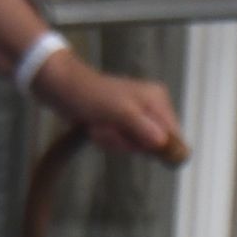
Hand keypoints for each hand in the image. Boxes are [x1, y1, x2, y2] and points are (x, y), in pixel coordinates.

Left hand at [32, 47, 185, 157]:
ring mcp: (138, 118)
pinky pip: (125, 145)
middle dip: (129, 143)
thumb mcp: (120, 112)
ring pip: (138, 149)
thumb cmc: (89, 95)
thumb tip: (165, 146)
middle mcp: (153, 110)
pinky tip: (98, 128)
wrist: (61, 87)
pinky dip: (109, 141)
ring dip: (115, 142)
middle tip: (111, 128)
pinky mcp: (124, 124)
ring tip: (101, 126)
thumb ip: (144, 129)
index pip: (176, 141)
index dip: (157, 149)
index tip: (135, 141)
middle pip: (156, 148)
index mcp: (159, 102)